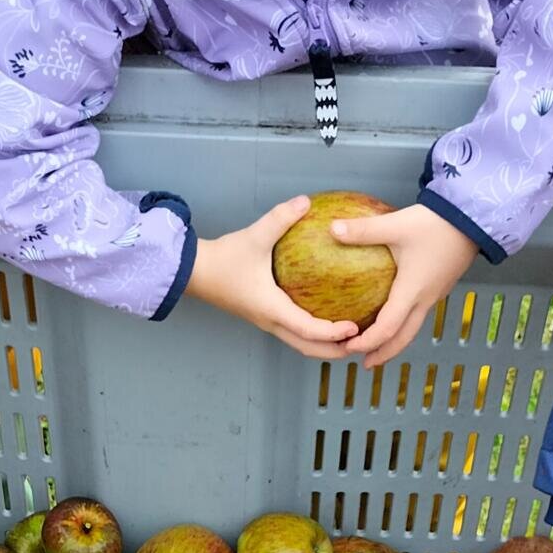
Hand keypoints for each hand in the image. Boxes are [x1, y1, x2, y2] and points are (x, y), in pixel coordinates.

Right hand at [187, 196, 361, 357]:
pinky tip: (324, 318)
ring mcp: (265, 320)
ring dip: (322, 345)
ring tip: (346, 337)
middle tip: (358, 345)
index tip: (354, 328)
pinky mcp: (262, 314)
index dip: (332, 333)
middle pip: (306, 348)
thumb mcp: (254, 236)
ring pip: (298, 343)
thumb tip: (305, 202)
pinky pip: (291, 331)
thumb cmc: (223, 259)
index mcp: (271, 308)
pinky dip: (310, 334)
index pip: (307, 330)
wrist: (194, 271)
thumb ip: (280, 218)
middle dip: (332, 350)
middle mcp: (269, 320)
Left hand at [336, 204, 480, 367]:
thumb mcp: (395, 225)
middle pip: (403, 338)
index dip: (367, 342)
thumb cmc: (435, 223)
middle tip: (365, 363)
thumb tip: (332, 230)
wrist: (472, 217)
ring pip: (413, 328)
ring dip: (394, 341)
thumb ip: (363, 230)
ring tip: (376, 347)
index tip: (349, 347)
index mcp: (412, 290)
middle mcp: (424, 299)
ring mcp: (434, 295)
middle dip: (383, 353)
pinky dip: (403, 324)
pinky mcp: (438, 287)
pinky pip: (419, 313)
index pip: (387, 328)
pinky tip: (392, 316)